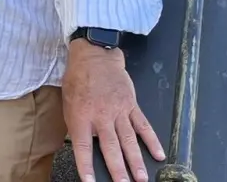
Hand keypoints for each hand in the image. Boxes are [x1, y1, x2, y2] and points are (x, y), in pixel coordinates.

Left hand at [63, 40, 163, 181]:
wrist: (95, 56)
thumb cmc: (78, 79)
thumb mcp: (68, 103)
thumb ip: (76, 126)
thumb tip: (80, 146)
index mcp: (81, 116)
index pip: (83, 147)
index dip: (86, 166)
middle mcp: (101, 116)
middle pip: (111, 147)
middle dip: (118, 169)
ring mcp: (119, 111)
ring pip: (129, 140)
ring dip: (136, 161)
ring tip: (142, 178)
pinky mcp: (131, 105)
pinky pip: (143, 125)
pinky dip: (152, 141)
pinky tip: (159, 154)